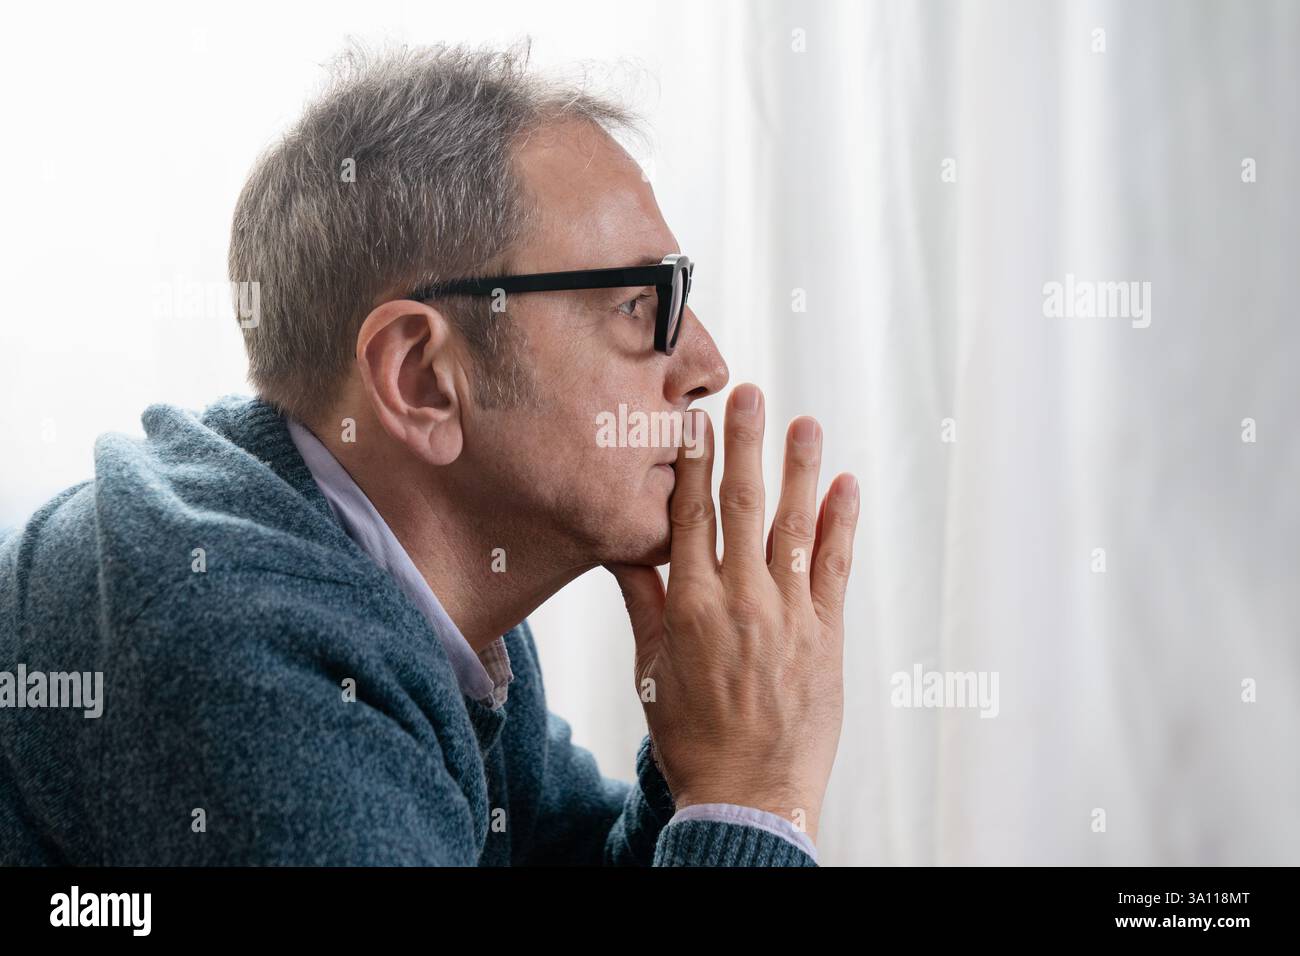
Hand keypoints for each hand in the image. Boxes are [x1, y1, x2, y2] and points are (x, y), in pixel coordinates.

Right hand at [607, 382, 858, 843]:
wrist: (749, 795)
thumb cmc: (691, 736)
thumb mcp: (650, 668)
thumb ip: (643, 601)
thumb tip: (622, 547)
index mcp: (691, 604)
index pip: (690, 514)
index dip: (693, 461)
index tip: (695, 418)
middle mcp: (741, 598)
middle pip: (743, 504)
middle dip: (745, 443)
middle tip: (749, 393)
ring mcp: (789, 614)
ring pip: (795, 525)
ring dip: (801, 469)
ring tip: (805, 422)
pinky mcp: (827, 634)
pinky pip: (837, 568)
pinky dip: (843, 525)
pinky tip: (847, 486)